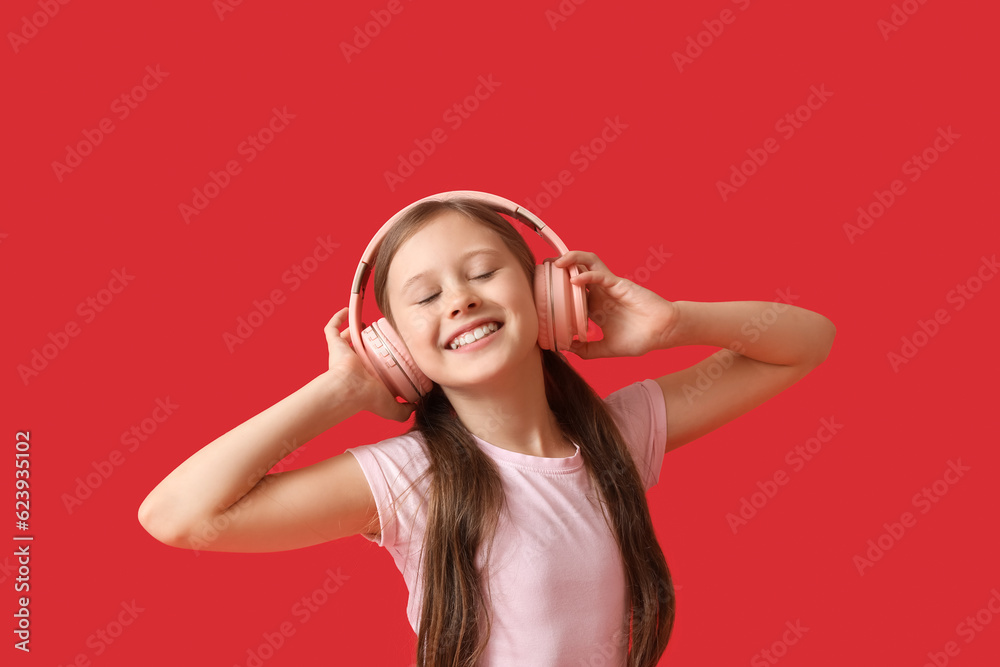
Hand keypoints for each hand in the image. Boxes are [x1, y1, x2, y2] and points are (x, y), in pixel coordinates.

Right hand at [323, 307, 415, 421]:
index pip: (372, 365)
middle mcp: (353, 364)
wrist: (349, 390)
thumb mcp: (393, 408)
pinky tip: (347, 311)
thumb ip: (405, 410)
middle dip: (367, 342)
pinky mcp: (334, 345)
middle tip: (379, 333)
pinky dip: (337, 318)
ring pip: (346, 338)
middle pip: (359, 349)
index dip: (380, 357)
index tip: (391, 349)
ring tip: (365, 323)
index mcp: (366, 376)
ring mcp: (343, 354)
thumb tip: (415, 406)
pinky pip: (331, 328)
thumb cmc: (367, 399)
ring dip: (354, 329)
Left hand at [552, 251, 678, 358]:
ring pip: (588, 263)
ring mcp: (609, 287)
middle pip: (576, 271)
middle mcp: (600, 293)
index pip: (571, 292)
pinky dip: (586, 275)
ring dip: (572, 259)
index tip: (540, 293)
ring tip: (556, 263)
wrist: (663, 334)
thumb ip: (587, 349)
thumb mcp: (606, 348)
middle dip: (559, 267)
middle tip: (543, 269)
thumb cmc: (640, 339)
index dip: (556, 290)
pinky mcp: (619, 284)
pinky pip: (600, 274)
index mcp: (596, 307)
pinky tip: (575, 280)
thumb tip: (565, 349)